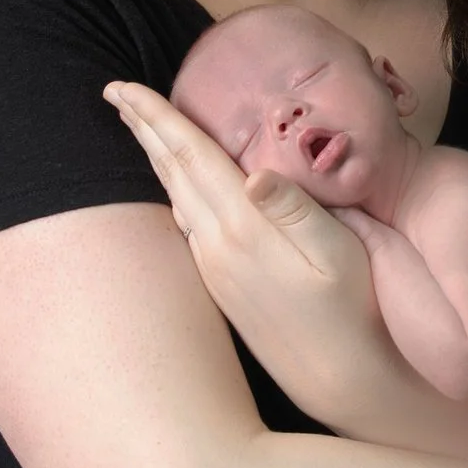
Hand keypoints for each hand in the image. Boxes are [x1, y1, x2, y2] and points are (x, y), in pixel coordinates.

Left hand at [104, 81, 381, 398]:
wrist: (338, 380)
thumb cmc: (353, 311)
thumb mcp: (338, 253)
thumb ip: (296, 208)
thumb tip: (254, 173)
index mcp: (243, 228)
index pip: (192, 157)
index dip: (157, 117)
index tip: (123, 87)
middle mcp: (215, 247)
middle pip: (171, 172)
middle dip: (142, 127)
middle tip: (114, 91)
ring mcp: (212, 268)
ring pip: (173, 197)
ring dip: (155, 156)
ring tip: (139, 125)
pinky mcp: (219, 285)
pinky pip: (185, 222)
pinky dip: (173, 188)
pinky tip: (175, 184)